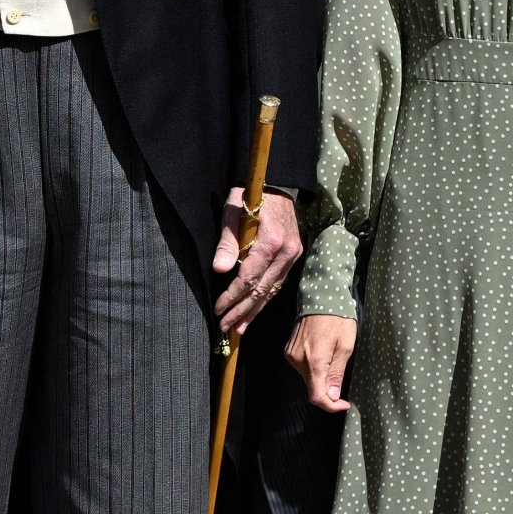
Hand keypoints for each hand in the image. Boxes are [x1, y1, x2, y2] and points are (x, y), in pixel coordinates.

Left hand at [212, 189, 301, 334]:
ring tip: (239, 328)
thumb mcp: (233, 212)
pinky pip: (278, 283)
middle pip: (262, 290)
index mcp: (271, 240)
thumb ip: (227, 243)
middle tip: (226, 328)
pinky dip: (265, 299)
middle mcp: (286, 252)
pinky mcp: (294, 256)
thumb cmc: (251, 196)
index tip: (218, 309)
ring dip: (254, 311)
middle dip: (242, 311)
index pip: (249, 278)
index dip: (232, 296)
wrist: (278, 185)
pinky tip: (254, 311)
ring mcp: (293, 255)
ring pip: (272, 291)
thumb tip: (220, 270)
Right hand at [286, 314, 356, 412]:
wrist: (320, 297)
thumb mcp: (345, 346)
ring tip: (334, 362)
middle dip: (328, 391)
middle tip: (343, 384)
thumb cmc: (338, 318)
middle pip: (312, 388)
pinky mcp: (288, 351)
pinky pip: (302, 368)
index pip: (317, 396)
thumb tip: (333, 396)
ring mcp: (291, 355)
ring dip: (320, 379)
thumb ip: (337, 373)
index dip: (331, 406)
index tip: (344, 404)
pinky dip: (313, 370)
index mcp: (314, 361)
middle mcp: (298, 360)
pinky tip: (323, 357)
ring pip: (307, 379)